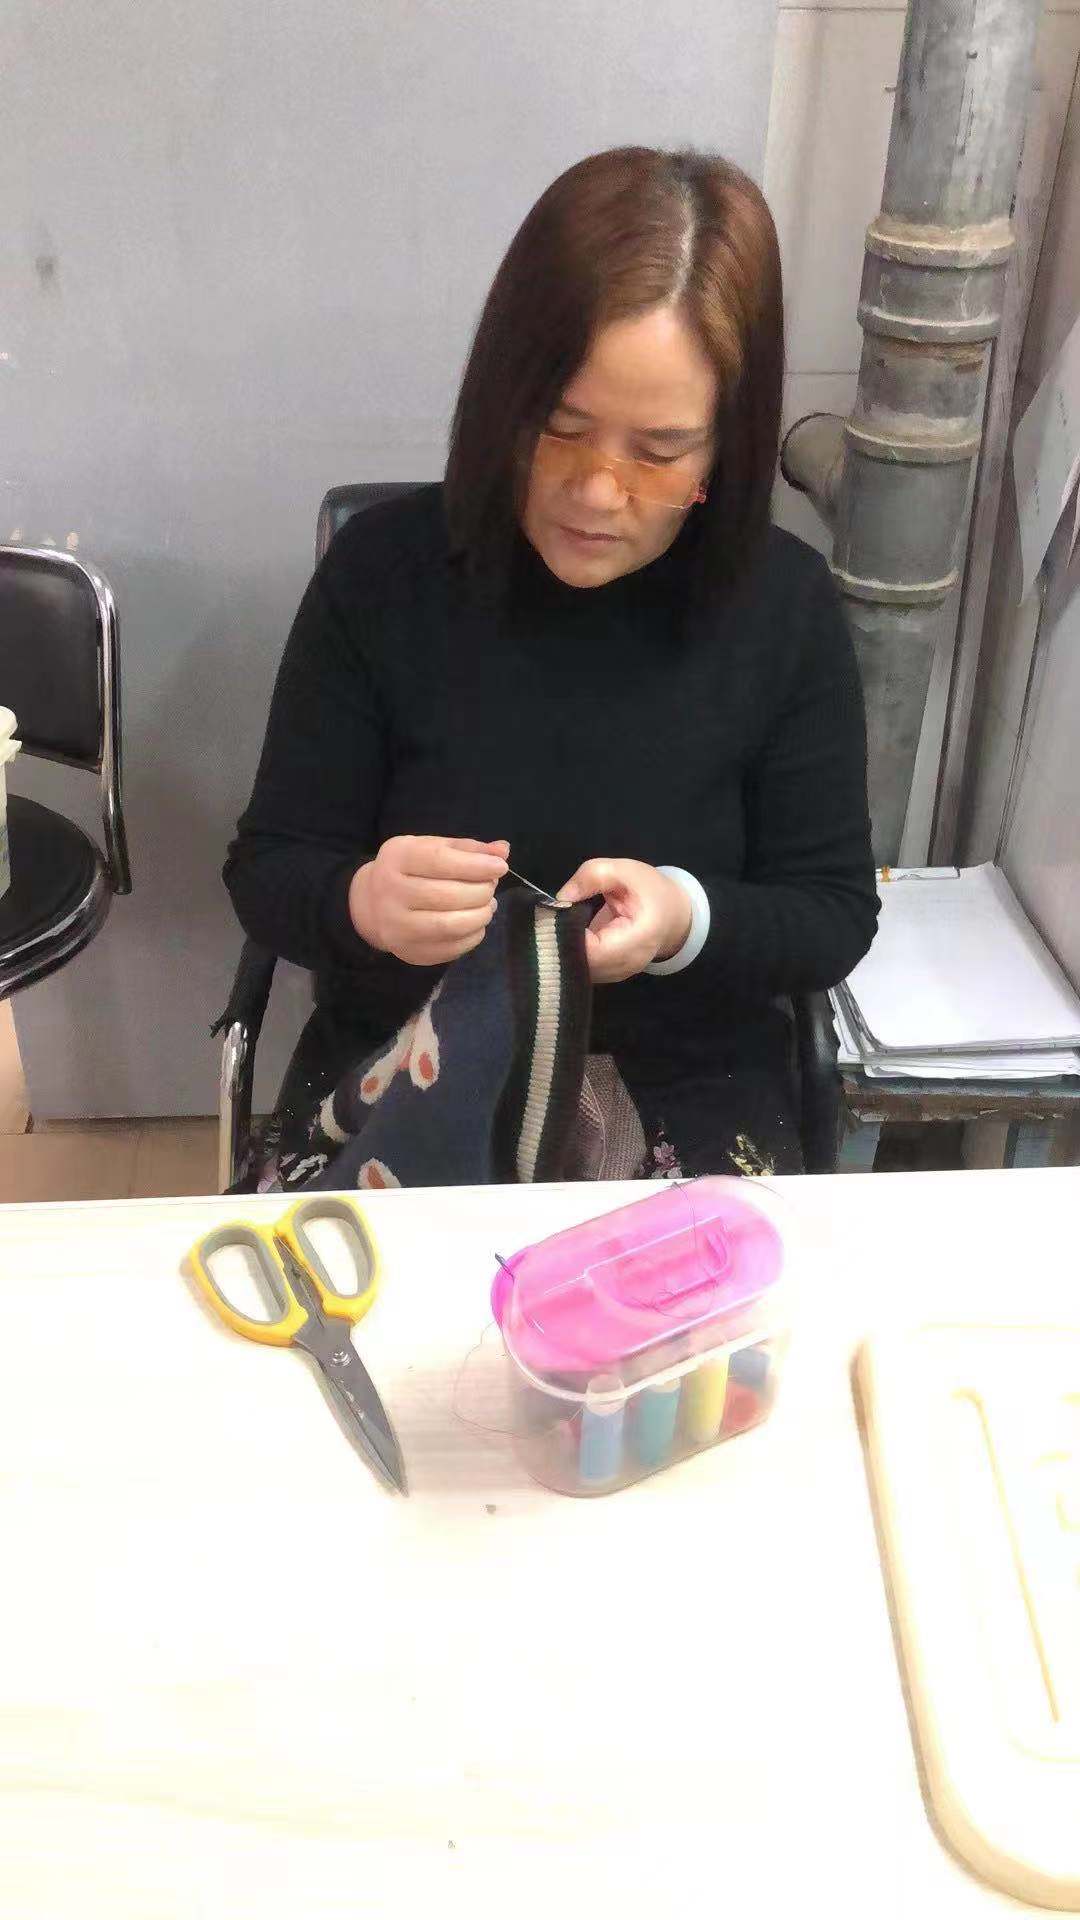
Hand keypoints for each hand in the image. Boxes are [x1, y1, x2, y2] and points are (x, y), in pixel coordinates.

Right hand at [349, 835, 508, 965]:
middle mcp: (390, 893)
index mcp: (397, 859)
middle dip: (480, 891)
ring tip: (487, 906)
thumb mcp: (431, 848)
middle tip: (490, 887)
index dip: (475, 865)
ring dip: (480, 915)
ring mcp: (397, 927)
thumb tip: (502, 850)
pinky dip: (473, 935)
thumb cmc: (409, 871)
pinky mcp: (410, 952)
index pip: (440, 861)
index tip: (500, 866)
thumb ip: (467, 849)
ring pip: (450, 925)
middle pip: (447, 895)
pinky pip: (452, 949)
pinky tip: (475, 923)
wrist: (372, 905)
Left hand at [557, 858, 691, 983]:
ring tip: (558, 925)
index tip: (557, 914)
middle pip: (583, 964)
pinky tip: (567, 935)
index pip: (593, 950)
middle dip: (561, 942)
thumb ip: (592, 876)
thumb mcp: (624, 870)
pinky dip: (572, 954)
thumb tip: (560, 898)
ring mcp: (619, 974)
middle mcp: (629, 963)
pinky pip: (583, 969)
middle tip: (550, 919)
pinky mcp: (610, 975)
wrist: (672, 914)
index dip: (568, 935)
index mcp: (639, 937)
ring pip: (580, 971)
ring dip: (564, 950)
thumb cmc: (650, 890)